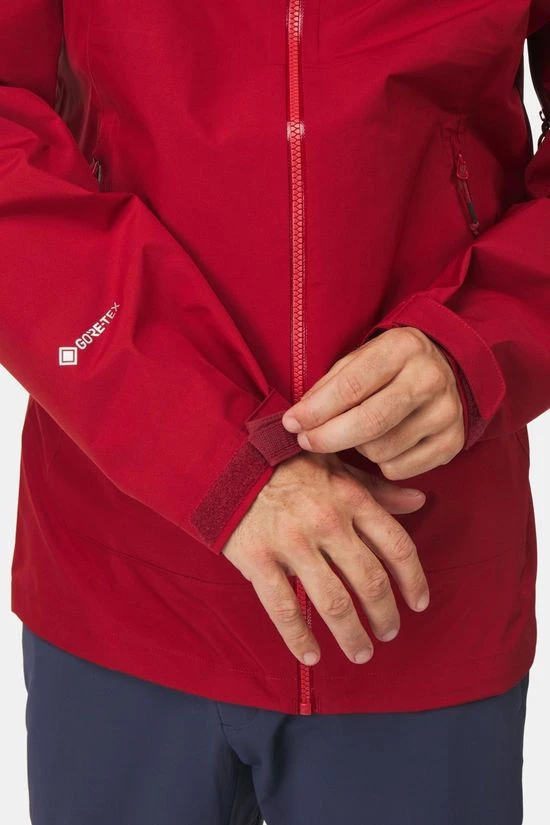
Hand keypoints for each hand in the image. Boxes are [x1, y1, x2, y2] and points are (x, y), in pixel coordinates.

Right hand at [221, 452, 428, 666]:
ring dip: (352, 635)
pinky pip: (284, 609)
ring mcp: (292, 542)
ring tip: (361, 652)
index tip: (420, 603)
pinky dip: (300, 639)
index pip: (398, 546)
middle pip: (370, 581)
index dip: (414, 581)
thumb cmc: (288, 467)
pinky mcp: (258, 559)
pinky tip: (311, 656)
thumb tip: (419, 501)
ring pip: (333, 602)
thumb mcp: (337, 468)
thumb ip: (377, 490)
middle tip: (389, 633)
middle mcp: (327, 521)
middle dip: (385, 615)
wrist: (226, 462)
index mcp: (350, 497)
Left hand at [281, 327, 464, 479]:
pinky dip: (381, 463)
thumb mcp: (360, 360)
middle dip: (328, 437)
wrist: (446, 369)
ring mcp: (446, 412)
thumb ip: (329, 386)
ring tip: (359, 433)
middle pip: (369, 422)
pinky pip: (398, 469)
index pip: (352, 386)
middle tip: (306, 442)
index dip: (316, 410)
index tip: (291, 424)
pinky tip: (384, 443)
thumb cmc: (389, 366)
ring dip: (358, 448)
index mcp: (402, 349)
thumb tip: (297, 420)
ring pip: (381, 450)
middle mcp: (430, 379)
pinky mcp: (452, 442)